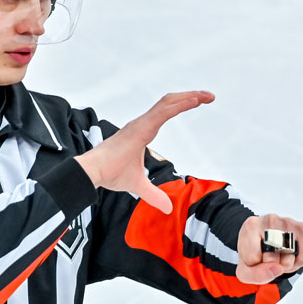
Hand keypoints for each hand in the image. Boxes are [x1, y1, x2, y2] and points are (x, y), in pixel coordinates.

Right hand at [75, 91, 214, 213]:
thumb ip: (153, 195)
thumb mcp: (139, 186)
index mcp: (142, 131)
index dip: (182, 105)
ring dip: (188, 98)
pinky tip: (194, 101)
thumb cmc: (110, 174)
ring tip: (206, 96)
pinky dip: (180, 105)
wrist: (94, 173)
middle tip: (209, 96)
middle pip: (169, 103)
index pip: (165, 112)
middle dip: (189, 97)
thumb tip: (167, 208)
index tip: (199, 102)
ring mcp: (140, 124)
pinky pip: (163, 112)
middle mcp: (142, 123)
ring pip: (168, 104)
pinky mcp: (140, 128)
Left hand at [236, 214, 302, 283]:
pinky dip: (298, 262)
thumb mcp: (244, 270)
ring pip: (289, 259)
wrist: (263, 241)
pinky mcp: (302, 228)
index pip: (254, 258)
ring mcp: (288, 222)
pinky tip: (290, 256)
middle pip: (273, 259)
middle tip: (268, 257)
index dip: (255, 265)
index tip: (255, 256)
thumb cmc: (254, 254)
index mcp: (251, 226)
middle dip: (272, 266)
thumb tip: (278, 269)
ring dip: (286, 265)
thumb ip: (256, 275)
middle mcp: (270, 220)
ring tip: (279, 258)